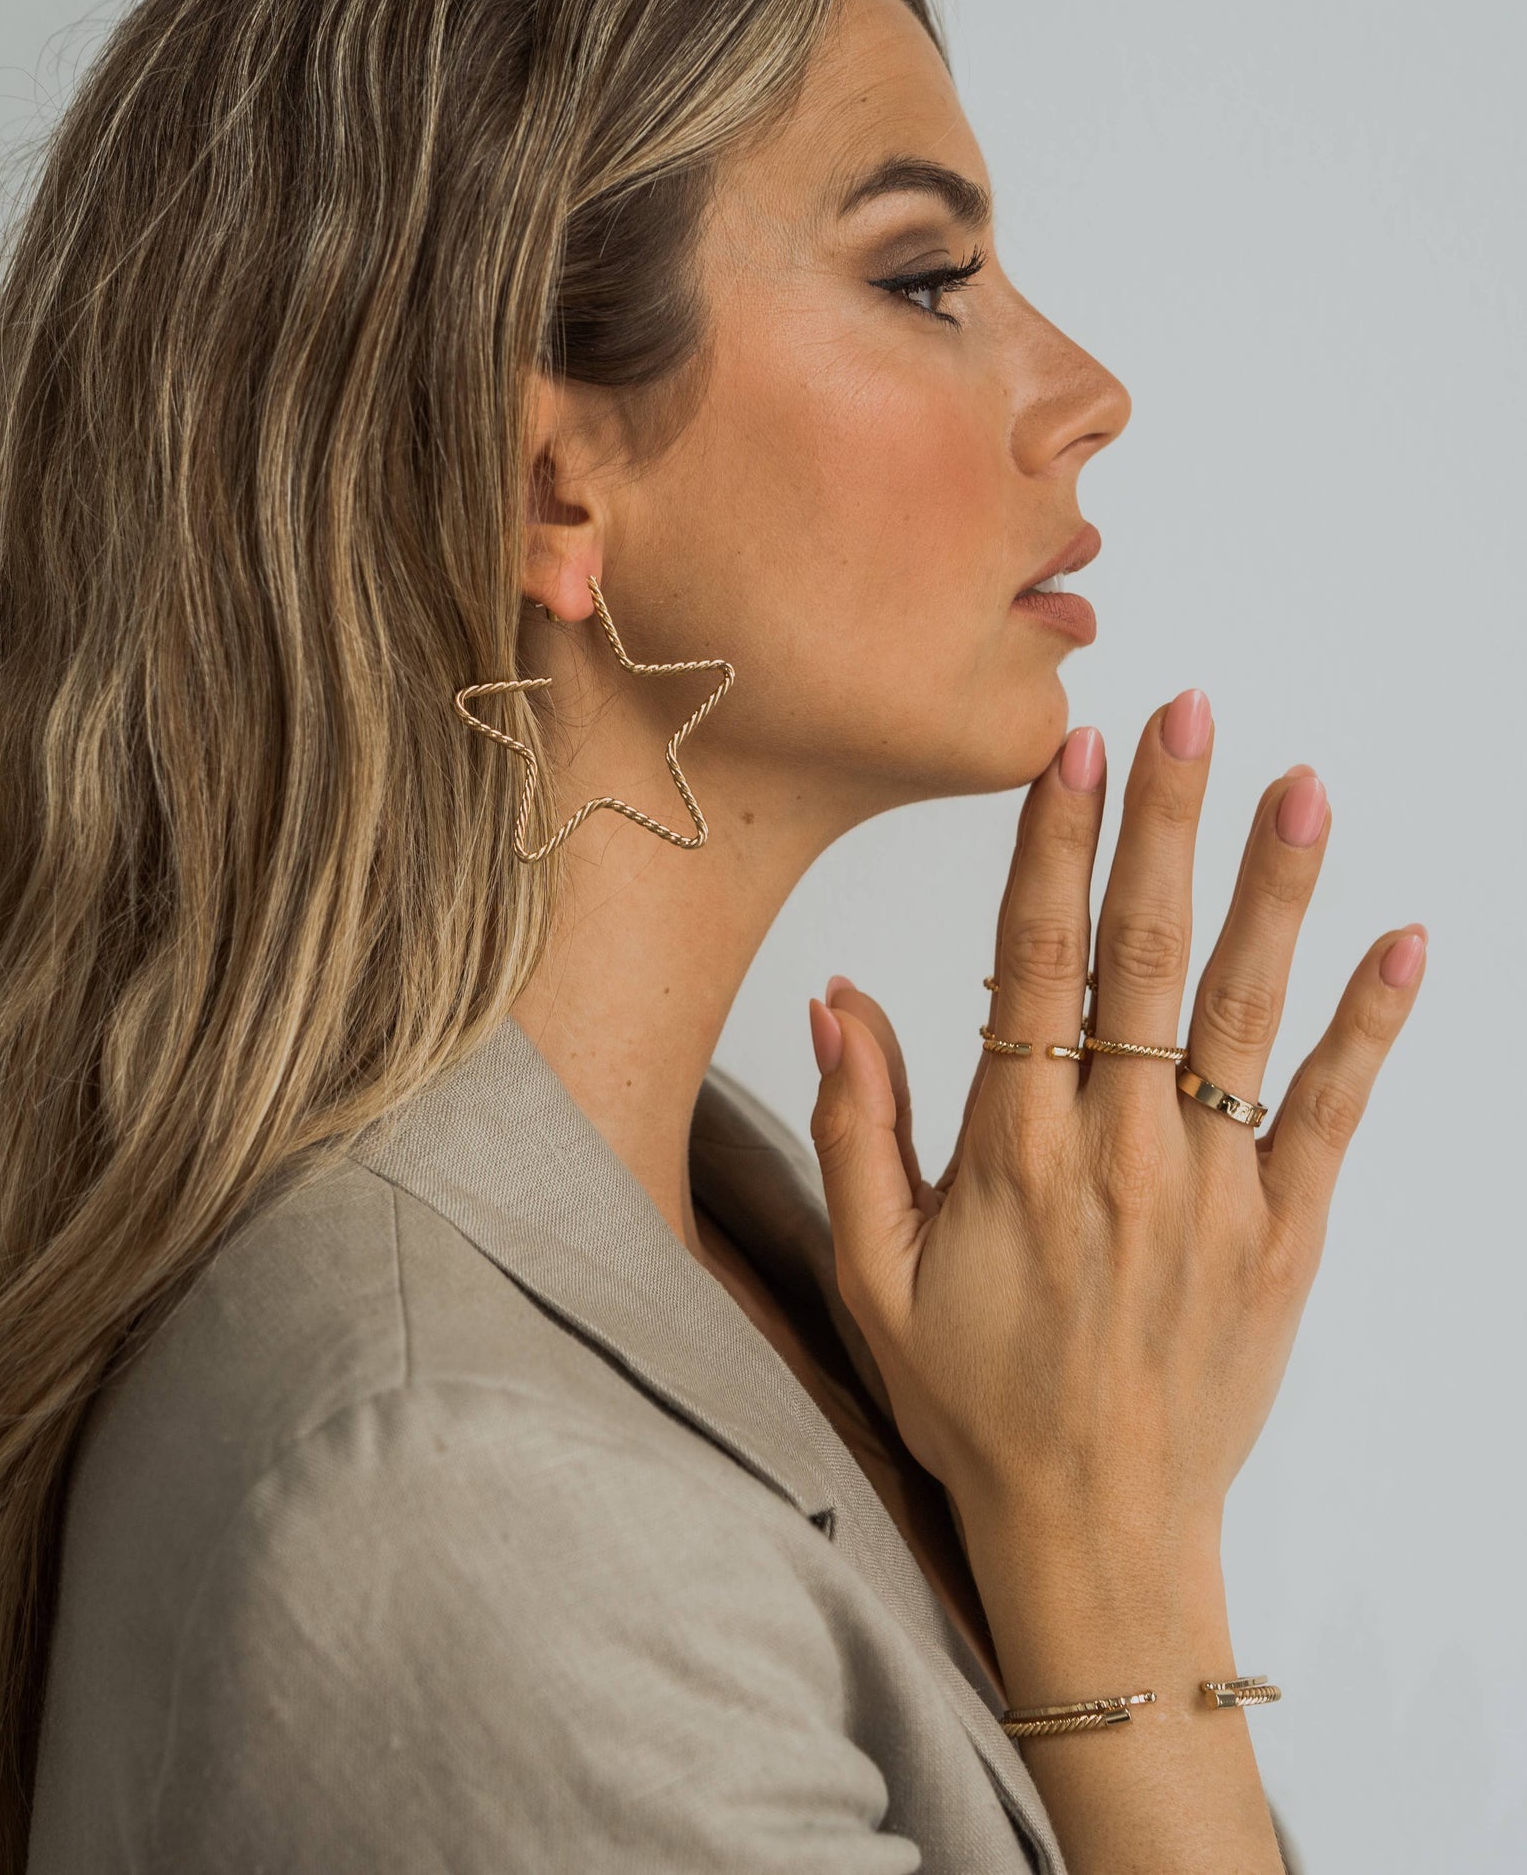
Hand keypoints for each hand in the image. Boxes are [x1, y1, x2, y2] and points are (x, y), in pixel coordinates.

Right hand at [807, 694, 1426, 1552]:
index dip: (1054, 851)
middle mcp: (1122, 1153)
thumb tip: (839, 999)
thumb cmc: (972, 1399)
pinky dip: (1371, 1027)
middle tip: (1187, 716)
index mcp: (1016, 1153)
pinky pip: (1333, 1113)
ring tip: (1299, 785)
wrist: (1097, 1527)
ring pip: (1245, 1013)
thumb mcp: (873, 1275)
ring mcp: (1215, 1192)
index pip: (1036, 966)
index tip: (1076, 756)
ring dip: (1273, 891)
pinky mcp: (1284, 1235)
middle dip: (1166, 827)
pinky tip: (1404, 942)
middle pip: (1146, 959)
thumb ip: (861, 1129)